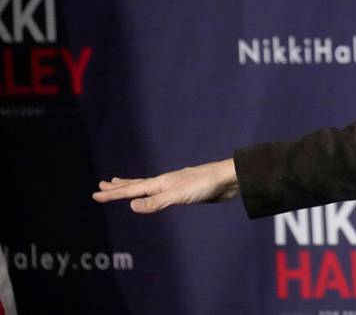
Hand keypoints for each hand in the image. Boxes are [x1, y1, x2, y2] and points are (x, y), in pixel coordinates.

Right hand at [91, 158, 239, 213]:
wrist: (229, 179)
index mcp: (161, 182)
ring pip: (148, 187)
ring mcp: (175, 186)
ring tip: (122, 184)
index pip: (132, 189)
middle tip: (102, 185)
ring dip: (133, 186)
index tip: (95, 193)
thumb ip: (156, 202)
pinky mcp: (185, 192)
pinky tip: (155, 193)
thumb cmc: (204, 185)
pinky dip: (150, 193)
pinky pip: (160, 193)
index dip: (114, 193)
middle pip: (137, 184)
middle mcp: (165, 182)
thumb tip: (131, 206)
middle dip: (119, 187)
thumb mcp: (178, 196)